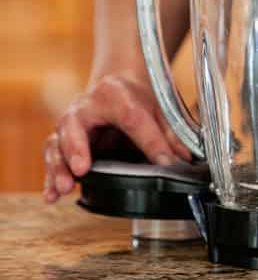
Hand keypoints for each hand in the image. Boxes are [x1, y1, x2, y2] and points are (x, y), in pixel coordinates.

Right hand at [43, 73, 191, 202]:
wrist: (116, 84)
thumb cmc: (136, 96)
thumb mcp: (158, 107)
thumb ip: (170, 132)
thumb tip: (185, 157)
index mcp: (114, 93)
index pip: (131, 117)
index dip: (149, 140)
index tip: (165, 162)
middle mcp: (86, 107)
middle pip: (75, 125)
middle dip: (76, 148)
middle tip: (82, 169)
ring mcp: (70, 124)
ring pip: (56, 143)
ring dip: (59, 167)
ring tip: (66, 187)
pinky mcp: (62, 141)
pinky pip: (51, 158)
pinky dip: (50, 178)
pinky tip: (51, 195)